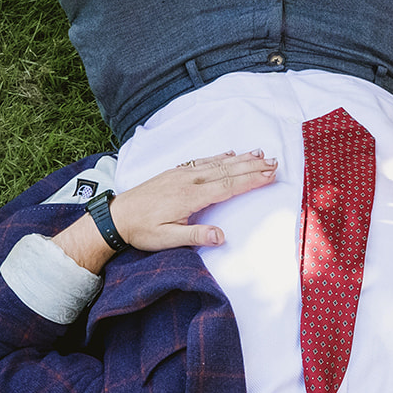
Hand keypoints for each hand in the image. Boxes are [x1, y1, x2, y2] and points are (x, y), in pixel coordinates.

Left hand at [54, 150, 276, 271]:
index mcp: (190, 197)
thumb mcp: (167, 239)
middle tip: (275, 162)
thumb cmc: (142, 231)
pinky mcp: (175, 172)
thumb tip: (222, 237)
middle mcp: (188, 180)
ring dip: (240, 159)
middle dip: (253, 166)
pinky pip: (202, 161)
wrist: (116, 217)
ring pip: (217, 163)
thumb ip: (195, 236)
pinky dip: (219, 156)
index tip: (270, 175)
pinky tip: (230, 153)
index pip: (228, 187)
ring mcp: (181, 174)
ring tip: (260, 154)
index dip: (251, 180)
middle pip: (227, 171)